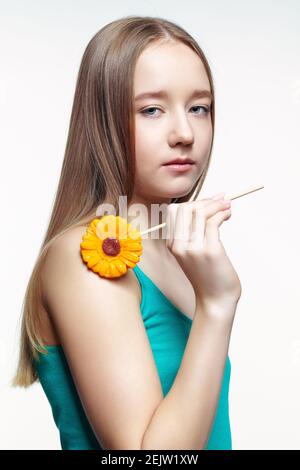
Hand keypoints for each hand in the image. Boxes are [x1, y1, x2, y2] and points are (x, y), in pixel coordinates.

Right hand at [166, 195, 241, 321]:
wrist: (215, 300)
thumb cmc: (208, 275)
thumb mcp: (194, 253)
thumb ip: (195, 233)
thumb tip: (207, 206)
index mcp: (172, 244)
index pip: (175, 212)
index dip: (193, 203)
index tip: (209, 201)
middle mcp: (179, 245)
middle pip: (186, 209)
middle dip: (205, 201)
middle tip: (221, 200)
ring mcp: (193, 248)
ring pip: (200, 213)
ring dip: (217, 205)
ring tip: (228, 206)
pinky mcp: (210, 251)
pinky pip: (213, 222)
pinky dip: (222, 213)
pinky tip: (228, 215)